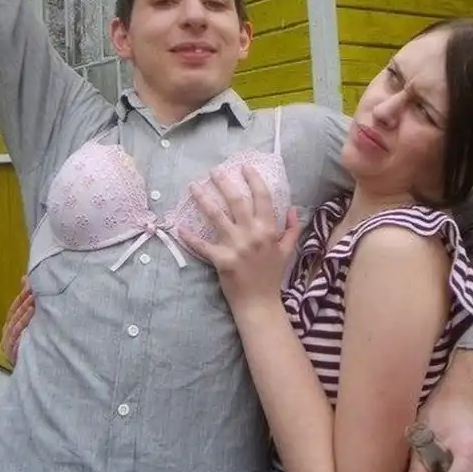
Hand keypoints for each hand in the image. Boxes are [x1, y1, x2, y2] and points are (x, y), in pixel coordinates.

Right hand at [1, 276, 34, 366]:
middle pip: (14, 314)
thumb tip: (26, 278)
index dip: (21, 296)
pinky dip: (24, 323)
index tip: (30, 285)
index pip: (14, 308)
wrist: (37, 369)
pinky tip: (32, 314)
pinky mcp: (12, 351)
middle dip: (24, 301)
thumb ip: (27, 302)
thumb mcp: (32, 321)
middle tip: (34, 289)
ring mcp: (8, 343)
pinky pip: (17, 334)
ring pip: (15, 322)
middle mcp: (7, 334)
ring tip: (34, 299)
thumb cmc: (34, 343)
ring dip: (25, 310)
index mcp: (10, 326)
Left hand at [179, 165, 299, 309]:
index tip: (244, 167)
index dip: (253, 180)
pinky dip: (190, 236)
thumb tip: (292, 208)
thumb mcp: (286, 250)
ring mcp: (236, 246)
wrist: (260, 304)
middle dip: (224, 183)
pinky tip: (180, 226)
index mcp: (269, 229)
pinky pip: (203, 245)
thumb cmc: (272, 276)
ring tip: (193, 186)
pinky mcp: (222, 260)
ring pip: (216, 216)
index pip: (262, 197)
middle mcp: (252, 234)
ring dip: (203, 199)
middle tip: (214, 170)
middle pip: (236, 201)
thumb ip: (291, 228)